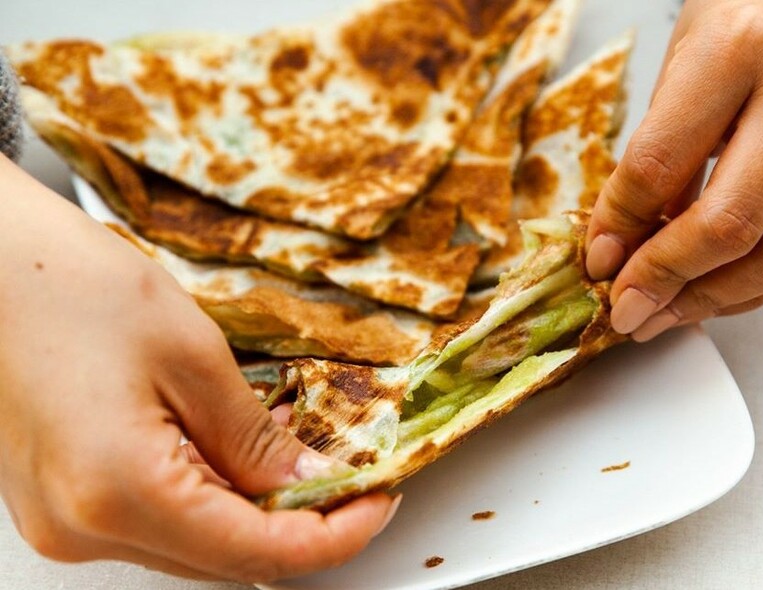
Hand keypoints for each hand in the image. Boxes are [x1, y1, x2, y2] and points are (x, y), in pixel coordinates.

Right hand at [0, 156, 397, 581]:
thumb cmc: (69, 286)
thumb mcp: (190, 353)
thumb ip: (251, 436)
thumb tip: (304, 483)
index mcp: (120, 492)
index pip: (257, 554)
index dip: (333, 538)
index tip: (379, 502)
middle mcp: (83, 528)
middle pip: (228, 561)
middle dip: (301, 526)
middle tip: (351, 480)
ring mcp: (66, 522)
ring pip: (195, 547)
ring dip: (258, 514)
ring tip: (300, 460)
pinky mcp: (62, 503)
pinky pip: (158, 524)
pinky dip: (211, 501)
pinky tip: (237, 457)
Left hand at [585, 0, 762, 340]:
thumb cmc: (757, 7)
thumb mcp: (687, 57)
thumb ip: (659, 148)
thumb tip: (625, 240)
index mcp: (737, 51)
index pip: (658, 166)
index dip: (617, 227)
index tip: (598, 260)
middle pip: (728, 225)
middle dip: (664, 281)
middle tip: (626, 309)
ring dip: (712, 301)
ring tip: (665, 313)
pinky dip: (760, 287)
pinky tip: (718, 292)